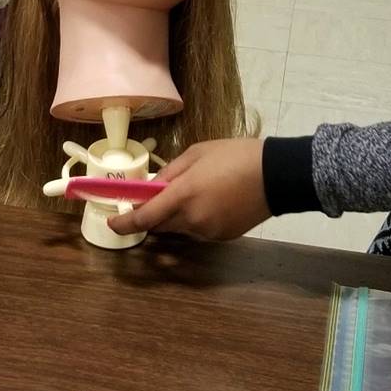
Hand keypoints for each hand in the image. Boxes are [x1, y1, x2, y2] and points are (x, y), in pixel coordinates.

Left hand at [107, 137, 269, 241]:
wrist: (277, 175)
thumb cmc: (235, 156)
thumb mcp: (197, 153)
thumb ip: (170, 172)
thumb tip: (152, 187)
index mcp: (183, 195)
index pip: (144, 218)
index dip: (124, 223)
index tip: (113, 221)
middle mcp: (192, 219)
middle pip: (159, 226)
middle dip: (152, 214)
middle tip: (159, 195)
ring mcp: (208, 231)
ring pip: (179, 228)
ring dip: (175, 216)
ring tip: (196, 192)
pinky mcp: (222, 237)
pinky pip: (198, 230)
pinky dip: (195, 219)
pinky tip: (212, 201)